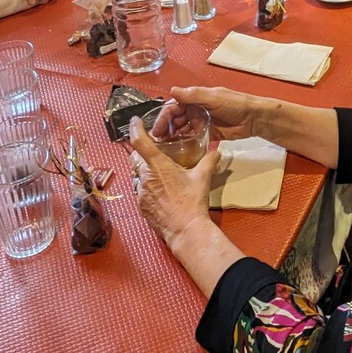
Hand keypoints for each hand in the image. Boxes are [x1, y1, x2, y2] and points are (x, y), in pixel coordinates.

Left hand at [128, 118, 220, 246]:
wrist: (185, 230)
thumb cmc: (192, 203)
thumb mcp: (203, 178)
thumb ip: (209, 160)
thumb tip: (216, 151)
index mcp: (158, 166)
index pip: (140, 142)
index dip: (135, 128)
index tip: (135, 121)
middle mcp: (145, 177)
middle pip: (136, 159)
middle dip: (142, 155)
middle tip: (154, 154)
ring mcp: (141, 193)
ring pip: (137, 176)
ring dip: (145, 173)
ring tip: (160, 176)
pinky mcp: (141, 206)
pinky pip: (140, 192)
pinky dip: (147, 189)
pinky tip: (160, 193)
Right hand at [167, 86, 266, 139]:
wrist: (254, 118)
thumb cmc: (236, 103)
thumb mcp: (213, 97)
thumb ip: (193, 95)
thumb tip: (173, 90)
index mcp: (195, 98)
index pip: (173, 107)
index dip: (164, 118)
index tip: (157, 129)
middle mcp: (196, 110)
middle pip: (175, 119)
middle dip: (166, 129)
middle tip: (159, 141)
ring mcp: (201, 122)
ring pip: (182, 130)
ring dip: (174, 137)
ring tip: (166, 148)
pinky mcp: (207, 134)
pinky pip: (192, 138)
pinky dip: (184, 143)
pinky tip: (178, 150)